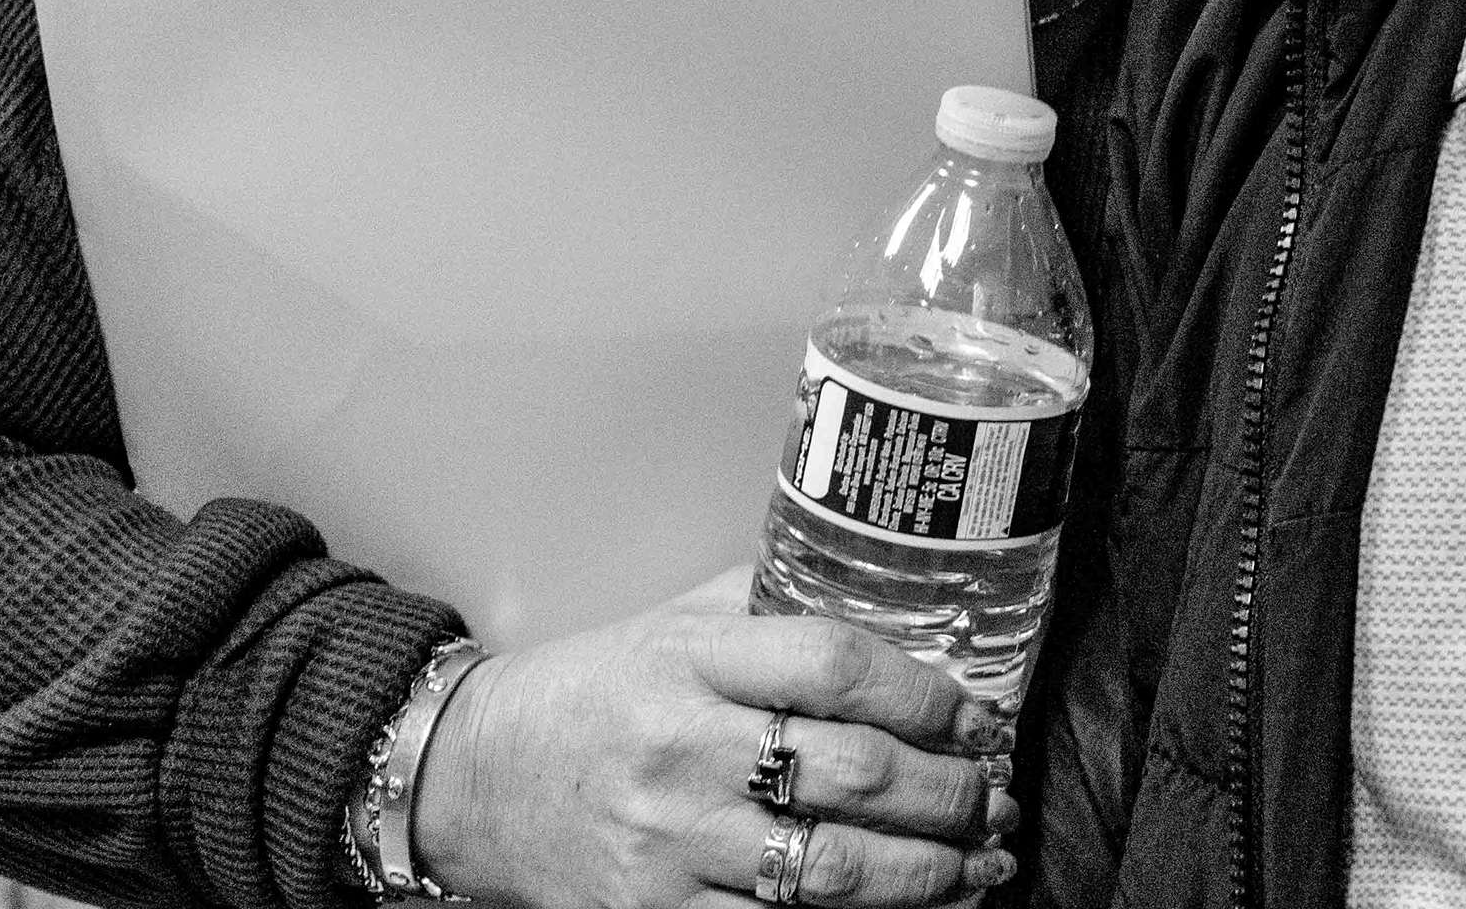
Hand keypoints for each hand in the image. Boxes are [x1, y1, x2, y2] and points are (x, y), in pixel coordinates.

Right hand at [415, 565, 1015, 907]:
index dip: (926, 694)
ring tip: (983, 860)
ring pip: (833, 868)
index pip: (834, 664)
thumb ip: (772, 606)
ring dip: (931, 871)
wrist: (468, 776)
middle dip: (950, 791)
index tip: (975, 715)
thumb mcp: (673, 621)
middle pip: (852, 772)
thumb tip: (890, 594)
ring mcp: (671, 842)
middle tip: (997, 792)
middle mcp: (683, 749)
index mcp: (692, 660)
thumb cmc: (587, 693)